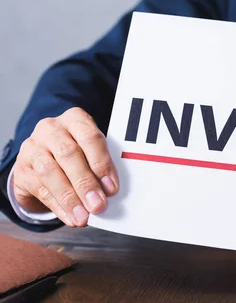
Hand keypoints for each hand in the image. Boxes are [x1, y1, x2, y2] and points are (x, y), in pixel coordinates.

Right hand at [12, 107, 118, 226]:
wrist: (45, 156)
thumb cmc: (79, 152)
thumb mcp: (92, 151)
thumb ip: (100, 165)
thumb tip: (109, 192)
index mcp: (75, 119)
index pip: (90, 138)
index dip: (102, 164)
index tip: (112, 188)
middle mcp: (51, 129)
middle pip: (69, 155)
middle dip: (85, 183)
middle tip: (98, 205)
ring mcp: (33, 147)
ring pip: (51, 172)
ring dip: (70, 198)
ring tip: (83, 216)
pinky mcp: (22, 169)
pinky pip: (40, 189)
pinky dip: (58, 206)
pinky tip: (70, 217)